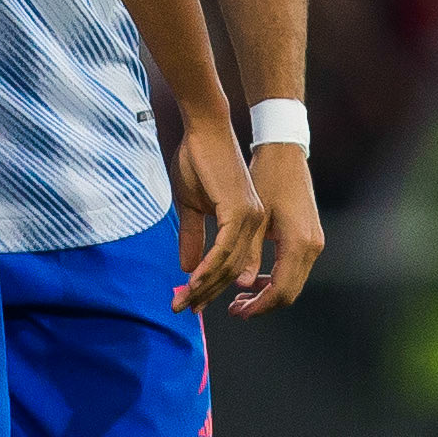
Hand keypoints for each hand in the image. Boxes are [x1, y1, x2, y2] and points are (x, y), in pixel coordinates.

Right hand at [171, 115, 265, 312]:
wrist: (204, 128)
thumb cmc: (198, 159)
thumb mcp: (192, 205)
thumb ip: (193, 236)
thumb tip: (187, 266)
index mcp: (247, 223)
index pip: (231, 265)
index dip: (211, 285)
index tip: (192, 301)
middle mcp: (254, 224)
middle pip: (232, 272)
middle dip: (206, 293)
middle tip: (183, 308)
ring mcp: (250, 218)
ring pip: (228, 265)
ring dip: (204, 286)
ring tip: (184, 300)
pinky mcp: (239, 211)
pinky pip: (223, 250)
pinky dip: (208, 269)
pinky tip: (193, 282)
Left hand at [224, 143, 323, 317]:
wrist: (284, 152)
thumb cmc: (265, 177)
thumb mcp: (253, 216)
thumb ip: (248, 252)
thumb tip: (242, 285)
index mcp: (299, 243)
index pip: (281, 290)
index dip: (258, 306)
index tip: (236, 312)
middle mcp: (312, 246)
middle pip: (289, 292)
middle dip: (262, 304)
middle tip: (234, 310)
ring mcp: (314, 242)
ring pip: (292, 282)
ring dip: (267, 293)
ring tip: (239, 296)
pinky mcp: (310, 236)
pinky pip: (293, 268)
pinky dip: (274, 278)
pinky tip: (253, 277)